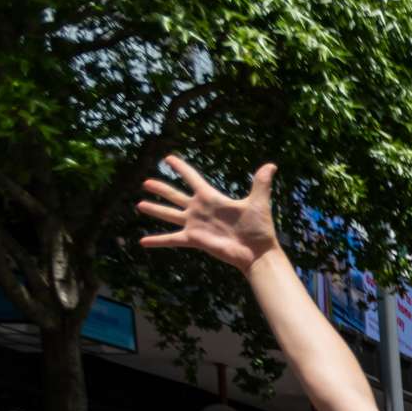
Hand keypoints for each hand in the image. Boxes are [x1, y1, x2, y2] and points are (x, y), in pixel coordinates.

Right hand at [137, 157, 281, 271]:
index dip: (181, 168)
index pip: (192, 178)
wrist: (257, 252)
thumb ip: (260, 183)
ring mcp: (195, 224)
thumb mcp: (258, 202)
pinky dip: (157, 241)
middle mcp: (200, 210)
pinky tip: (142, 242)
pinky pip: (171, 239)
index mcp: (211, 198)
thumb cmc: (259, 228)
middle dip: (160, 188)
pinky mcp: (194, 239)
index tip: (168, 158)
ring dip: (155, 209)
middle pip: (175, 195)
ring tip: (139, 205)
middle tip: (146, 182)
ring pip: (169, 214)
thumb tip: (271, 165)